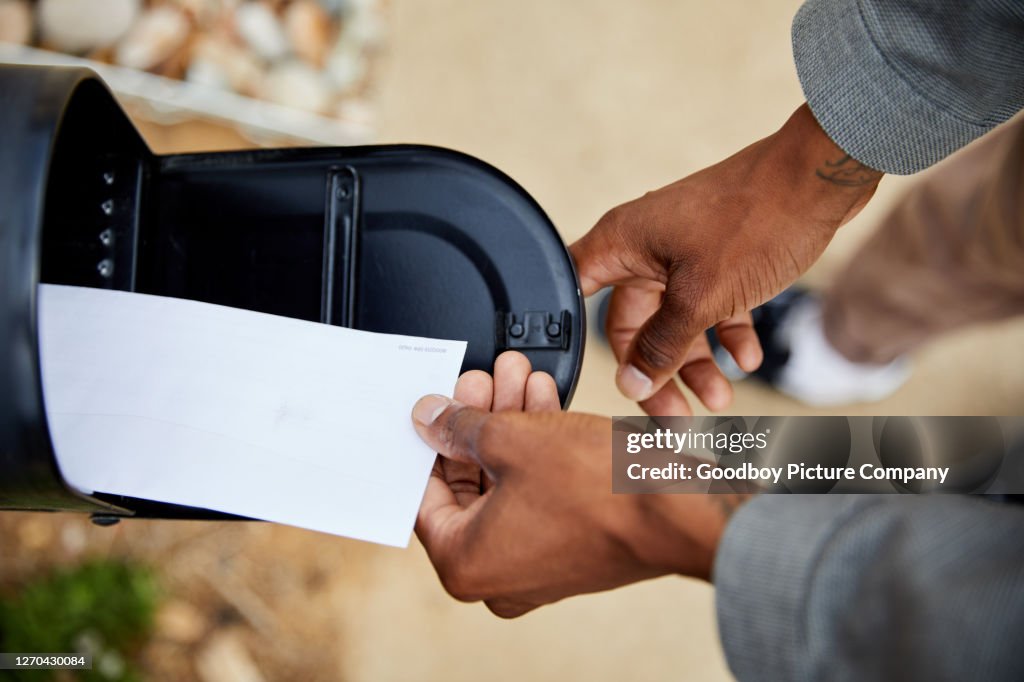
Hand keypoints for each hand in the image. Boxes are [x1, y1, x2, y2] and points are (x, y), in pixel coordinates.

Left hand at [413, 351, 746, 616]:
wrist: (678, 510)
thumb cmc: (600, 491)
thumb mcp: (512, 439)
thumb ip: (460, 426)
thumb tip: (431, 419)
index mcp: (466, 564)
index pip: (424, 493)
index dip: (429, 440)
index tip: (435, 407)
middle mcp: (498, 576)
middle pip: (470, 482)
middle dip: (479, 418)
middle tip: (481, 378)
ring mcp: (537, 564)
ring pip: (507, 481)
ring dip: (512, 422)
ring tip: (515, 373)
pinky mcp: (570, 547)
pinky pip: (539, 492)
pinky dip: (539, 448)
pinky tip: (542, 398)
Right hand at [571, 103, 881, 414]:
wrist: (821, 179)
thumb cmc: (756, 220)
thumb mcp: (701, 297)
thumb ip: (662, 344)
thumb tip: (632, 382)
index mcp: (622, 243)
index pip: (574, 294)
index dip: (574, 335)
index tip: (601, 378)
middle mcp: (645, 247)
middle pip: (633, 323)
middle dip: (656, 371)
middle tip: (674, 414)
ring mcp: (682, 252)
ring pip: (675, 321)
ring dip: (695, 363)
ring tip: (719, 398)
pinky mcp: (718, 258)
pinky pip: (710, 307)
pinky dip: (725, 335)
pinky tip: (746, 358)